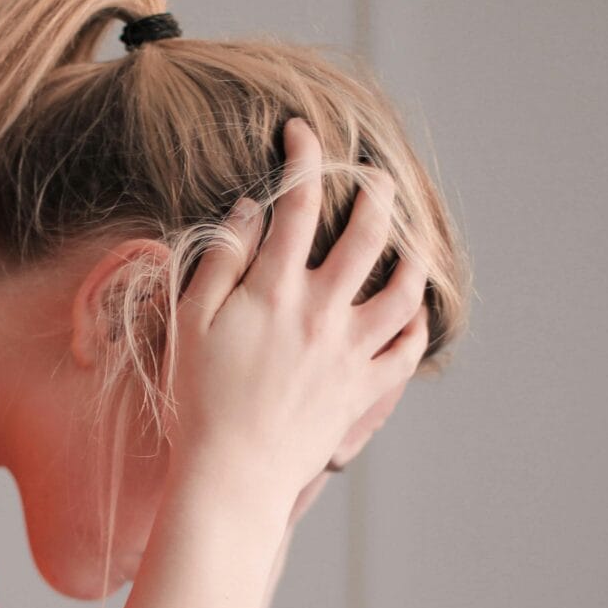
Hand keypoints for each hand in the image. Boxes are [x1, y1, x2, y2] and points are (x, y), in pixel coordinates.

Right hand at [165, 116, 430, 517]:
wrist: (231, 476)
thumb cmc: (198, 401)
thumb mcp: (190, 323)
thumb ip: (221, 260)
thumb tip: (252, 211)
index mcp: (276, 290)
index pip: (298, 203)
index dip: (304, 156)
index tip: (302, 130)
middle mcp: (323, 313)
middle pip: (369, 234)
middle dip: (376, 192)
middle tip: (375, 175)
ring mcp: (351, 352)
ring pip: (405, 289)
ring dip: (412, 254)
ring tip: (410, 238)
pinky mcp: (364, 390)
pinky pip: (408, 350)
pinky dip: (416, 323)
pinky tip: (412, 308)